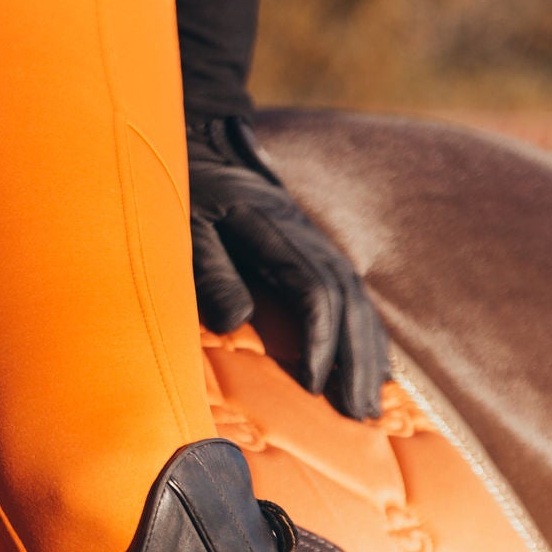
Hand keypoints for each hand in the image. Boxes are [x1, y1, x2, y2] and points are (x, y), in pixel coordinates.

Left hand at [187, 114, 391, 421]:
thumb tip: (235, 317)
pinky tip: (369, 365)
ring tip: (369, 403)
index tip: (315, 387)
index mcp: (275, 227)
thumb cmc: (181, 186)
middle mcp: (304, 233)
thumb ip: (207, 266)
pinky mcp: (308, 245)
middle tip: (357, 413)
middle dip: (356, 358)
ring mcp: (310, 238)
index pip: (316, 289)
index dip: (321, 340)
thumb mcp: (182, 223)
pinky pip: (349, 291)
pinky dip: (364, 330)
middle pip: (348, 299)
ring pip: (357, 297)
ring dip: (367, 350)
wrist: (193, 137)